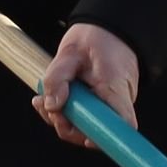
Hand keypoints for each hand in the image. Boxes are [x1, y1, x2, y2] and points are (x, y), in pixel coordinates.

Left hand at [38, 22, 138, 147]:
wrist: (110, 28)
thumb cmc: (97, 37)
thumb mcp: (69, 52)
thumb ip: (57, 77)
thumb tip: (52, 106)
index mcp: (115, 86)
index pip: (122, 122)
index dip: (106, 137)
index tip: (85, 138)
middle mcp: (118, 100)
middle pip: (98, 130)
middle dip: (68, 126)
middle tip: (48, 108)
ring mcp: (111, 104)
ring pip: (88, 125)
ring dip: (63, 118)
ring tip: (44, 100)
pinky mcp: (103, 104)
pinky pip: (86, 116)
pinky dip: (66, 112)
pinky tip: (50, 99)